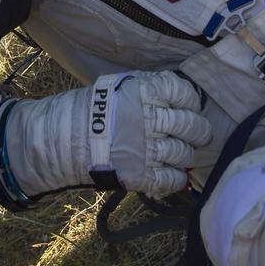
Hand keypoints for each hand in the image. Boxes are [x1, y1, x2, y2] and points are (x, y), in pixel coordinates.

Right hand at [9, 71, 212, 196]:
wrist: (64, 139)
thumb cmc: (94, 109)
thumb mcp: (122, 85)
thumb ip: (151, 87)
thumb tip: (180, 95)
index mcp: (148, 93)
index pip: (185, 94)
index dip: (191, 102)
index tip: (190, 107)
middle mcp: (152, 119)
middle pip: (191, 125)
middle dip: (200, 131)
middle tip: (200, 134)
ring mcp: (148, 149)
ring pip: (184, 153)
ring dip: (186, 155)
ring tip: (181, 154)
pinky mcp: (141, 175)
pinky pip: (172, 179)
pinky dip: (178, 179)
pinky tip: (174, 175)